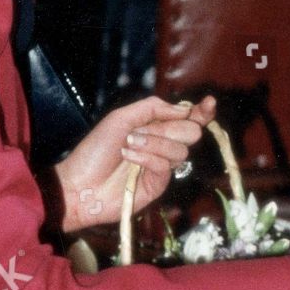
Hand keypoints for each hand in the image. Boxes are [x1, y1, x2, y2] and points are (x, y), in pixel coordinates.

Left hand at [53, 94, 216, 230]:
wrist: (80, 184)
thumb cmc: (95, 150)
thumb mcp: (120, 118)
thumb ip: (152, 108)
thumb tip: (183, 109)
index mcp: (155, 127)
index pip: (187, 119)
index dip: (201, 112)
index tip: (209, 103)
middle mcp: (162, 146)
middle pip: (190, 133)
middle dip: (170, 129)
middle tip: (144, 131)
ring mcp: (161, 167)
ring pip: (180, 151)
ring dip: (154, 143)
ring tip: (128, 145)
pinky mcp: (158, 185)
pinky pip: (165, 166)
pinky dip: (147, 158)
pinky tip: (129, 157)